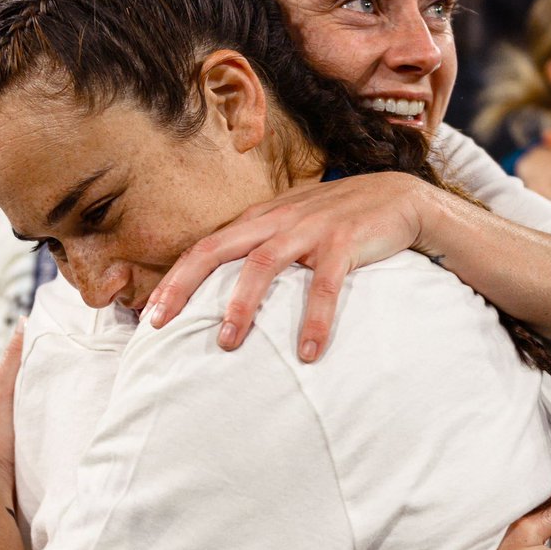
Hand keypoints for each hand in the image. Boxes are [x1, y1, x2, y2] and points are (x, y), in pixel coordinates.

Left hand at [147, 173, 425, 361]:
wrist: (400, 197)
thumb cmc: (342, 219)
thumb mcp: (295, 226)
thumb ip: (263, 246)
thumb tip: (227, 285)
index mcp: (261, 219)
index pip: (205, 247)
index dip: (175, 278)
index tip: (150, 314)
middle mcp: (277, 220)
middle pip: (217, 250)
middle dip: (184, 285)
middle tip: (161, 323)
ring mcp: (309, 229)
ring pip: (262, 265)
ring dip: (242, 305)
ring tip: (228, 344)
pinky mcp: (343, 242)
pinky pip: (324, 286)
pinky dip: (314, 319)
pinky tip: (308, 352)